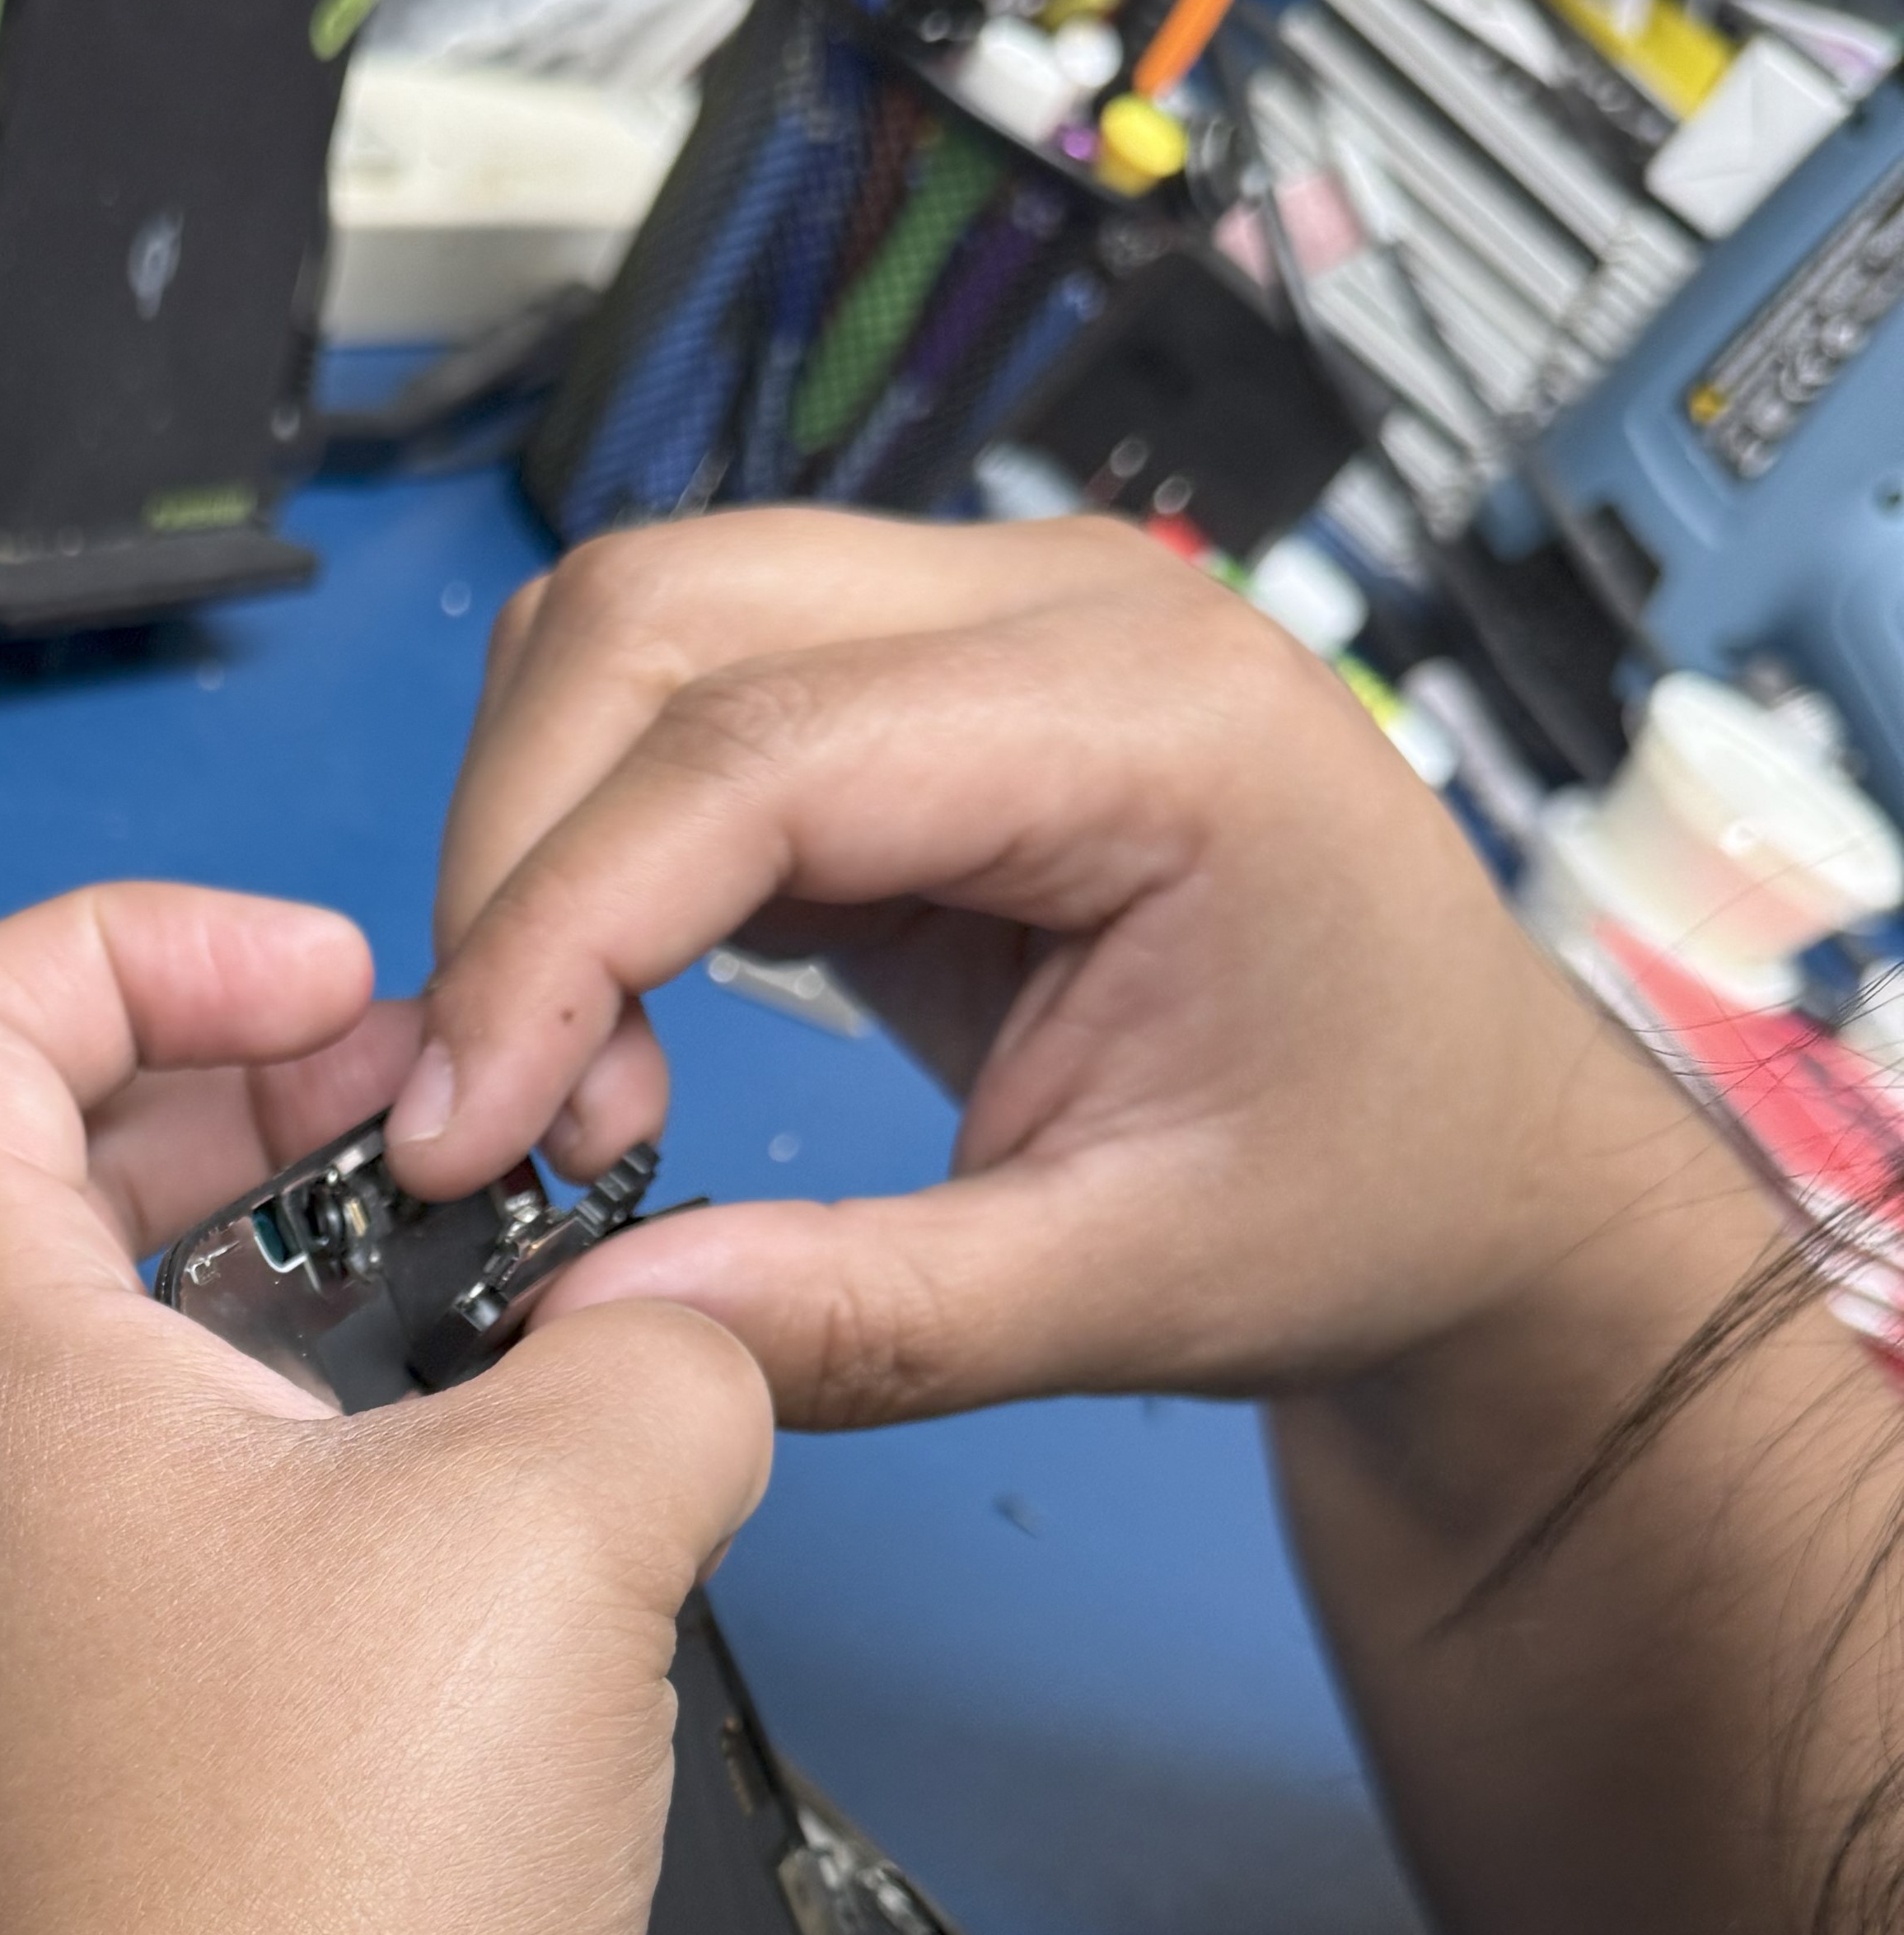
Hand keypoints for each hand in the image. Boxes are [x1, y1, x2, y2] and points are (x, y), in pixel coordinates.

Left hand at [0, 883, 771, 1934]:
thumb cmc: (314, 1916)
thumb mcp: (560, 1537)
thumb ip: (662, 1361)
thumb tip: (691, 1339)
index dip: (135, 943)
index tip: (336, 990)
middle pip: (31, 1188)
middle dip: (248, 1102)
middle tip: (439, 1130)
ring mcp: (6, 1659)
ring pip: (115, 1374)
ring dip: (295, 1292)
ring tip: (494, 1314)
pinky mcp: (88, 1783)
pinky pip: (168, 1536)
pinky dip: (304, 1462)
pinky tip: (481, 1527)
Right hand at [385, 509, 1679, 1422]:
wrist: (1477, 1157)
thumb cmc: (1366, 1190)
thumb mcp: (1122, 1293)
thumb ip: (851, 1316)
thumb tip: (577, 1326)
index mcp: (1154, 724)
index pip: (748, 752)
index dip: (556, 934)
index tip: (456, 1130)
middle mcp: (1064, 608)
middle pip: (648, 623)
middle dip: (514, 867)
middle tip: (496, 1117)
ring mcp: (986, 616)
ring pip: (630, 628)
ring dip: (538, 842)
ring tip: (581, 1081)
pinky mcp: (919, 679)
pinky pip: (677, 697)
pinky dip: (595, 846)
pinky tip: (628, 1023)